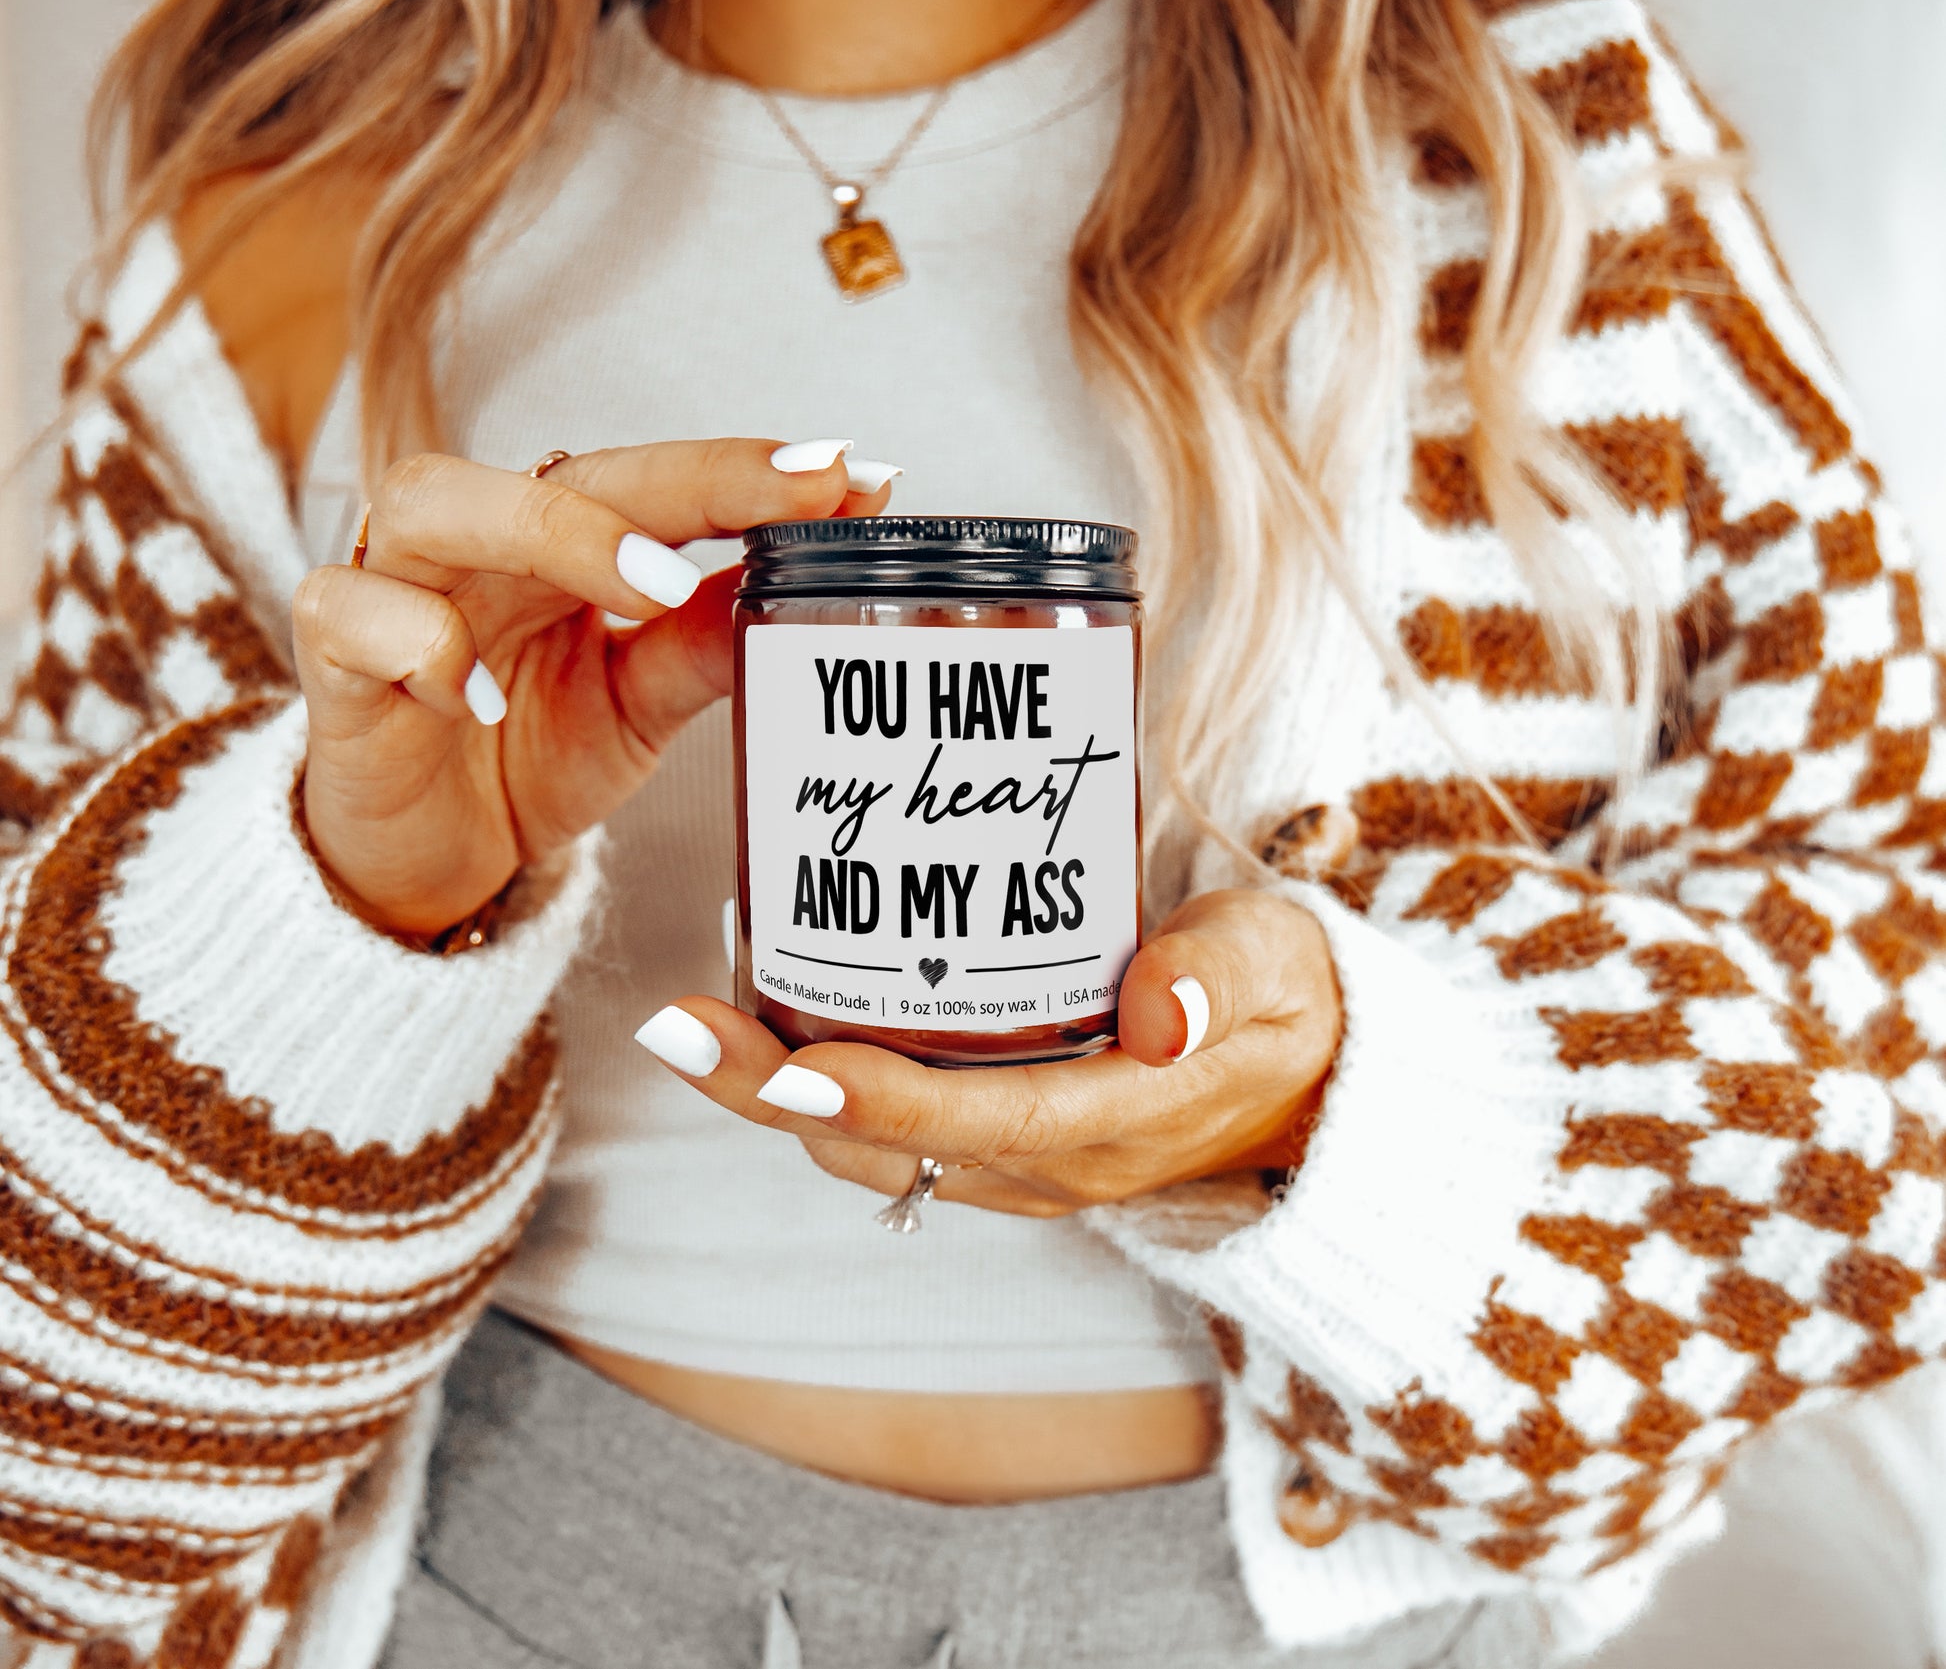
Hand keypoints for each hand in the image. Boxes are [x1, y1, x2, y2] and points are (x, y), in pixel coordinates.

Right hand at [294, 440, 894, 935]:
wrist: (426, 855)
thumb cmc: (525, 752)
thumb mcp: (638, 701)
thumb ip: (708, 638)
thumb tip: (818, 575)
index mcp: (559, 541)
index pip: (657, 483)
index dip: (749, 474)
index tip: (852, 474)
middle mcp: (479, 542)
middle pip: (563, 470)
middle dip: (686, 479)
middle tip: (792, 501)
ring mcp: (395, 587)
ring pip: (435, 500)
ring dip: (554, 534)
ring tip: (654, 588)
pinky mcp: (332, 655)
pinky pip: (352, 613)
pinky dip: (419, 645)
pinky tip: (472, 696)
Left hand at [639, 889, 1341, 1215]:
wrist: (1311, 1081)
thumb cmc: (1287, 1002)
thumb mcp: (1279, 966)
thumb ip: (1221, 979)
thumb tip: (1155, 1018)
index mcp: (1115, 1117)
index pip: (973, 1121)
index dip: (873, 1098)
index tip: (781, 1063)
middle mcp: (1049, 1158)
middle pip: (883, 1144)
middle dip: (767, 1096)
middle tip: (674, 1024)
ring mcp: (1020, 1159)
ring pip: (871, 1147)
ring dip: (774, 1094)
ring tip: (698, 1014)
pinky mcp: (1006, 1138)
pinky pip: (892, 1127)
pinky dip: (820, 1085)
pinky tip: (778, 1011)